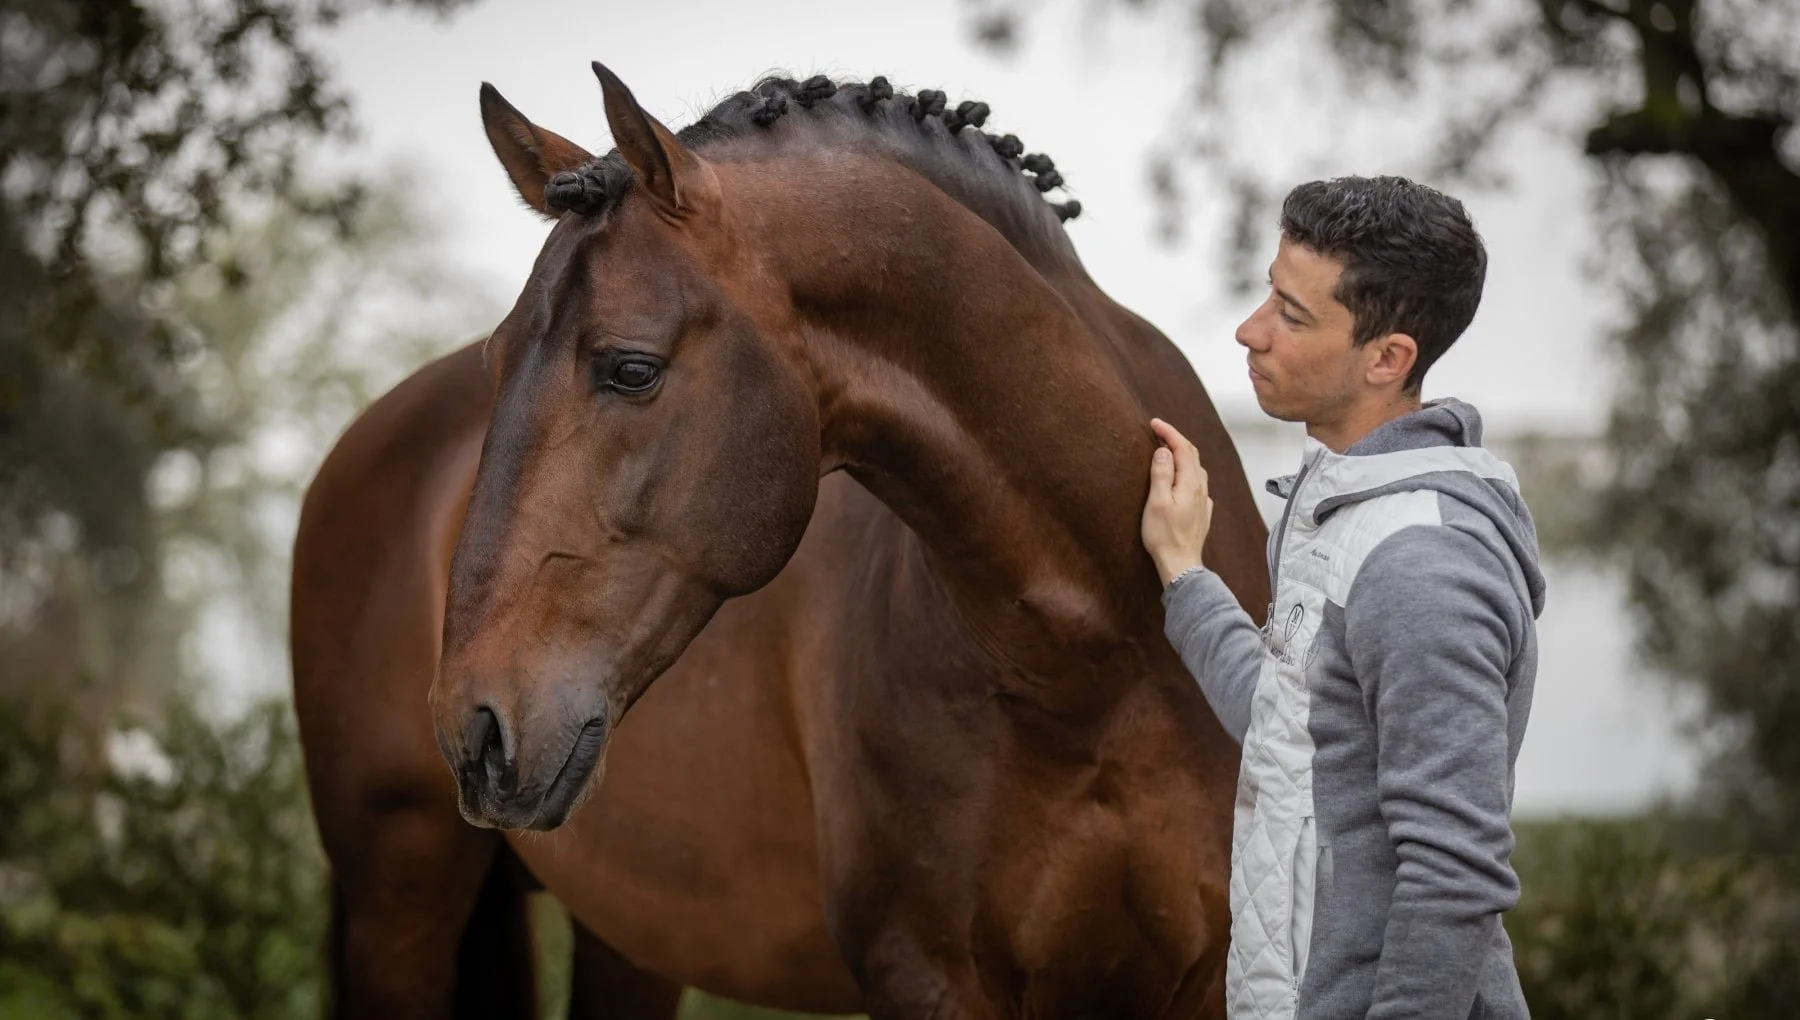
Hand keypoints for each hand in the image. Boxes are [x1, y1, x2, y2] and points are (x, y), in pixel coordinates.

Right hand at [1141, 417, 1213, 587]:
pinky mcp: (1201, 511)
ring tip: (1167, 450)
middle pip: (1192, 455)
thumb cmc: (1165, 535)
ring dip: (1182, 454)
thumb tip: (1163, 452)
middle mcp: (1200, 488)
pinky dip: (1187, 471)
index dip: (1169, 432)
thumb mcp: (1157, 501)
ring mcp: (1203, 500)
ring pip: (1196, 468)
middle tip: (1158, 432)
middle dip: (1176, 440)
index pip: (1182, 448)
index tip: (1154, 423)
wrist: (1180, 563)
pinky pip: (1197, 483)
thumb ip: (1161, 474)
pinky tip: (1181, 477)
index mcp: (1190, 482)